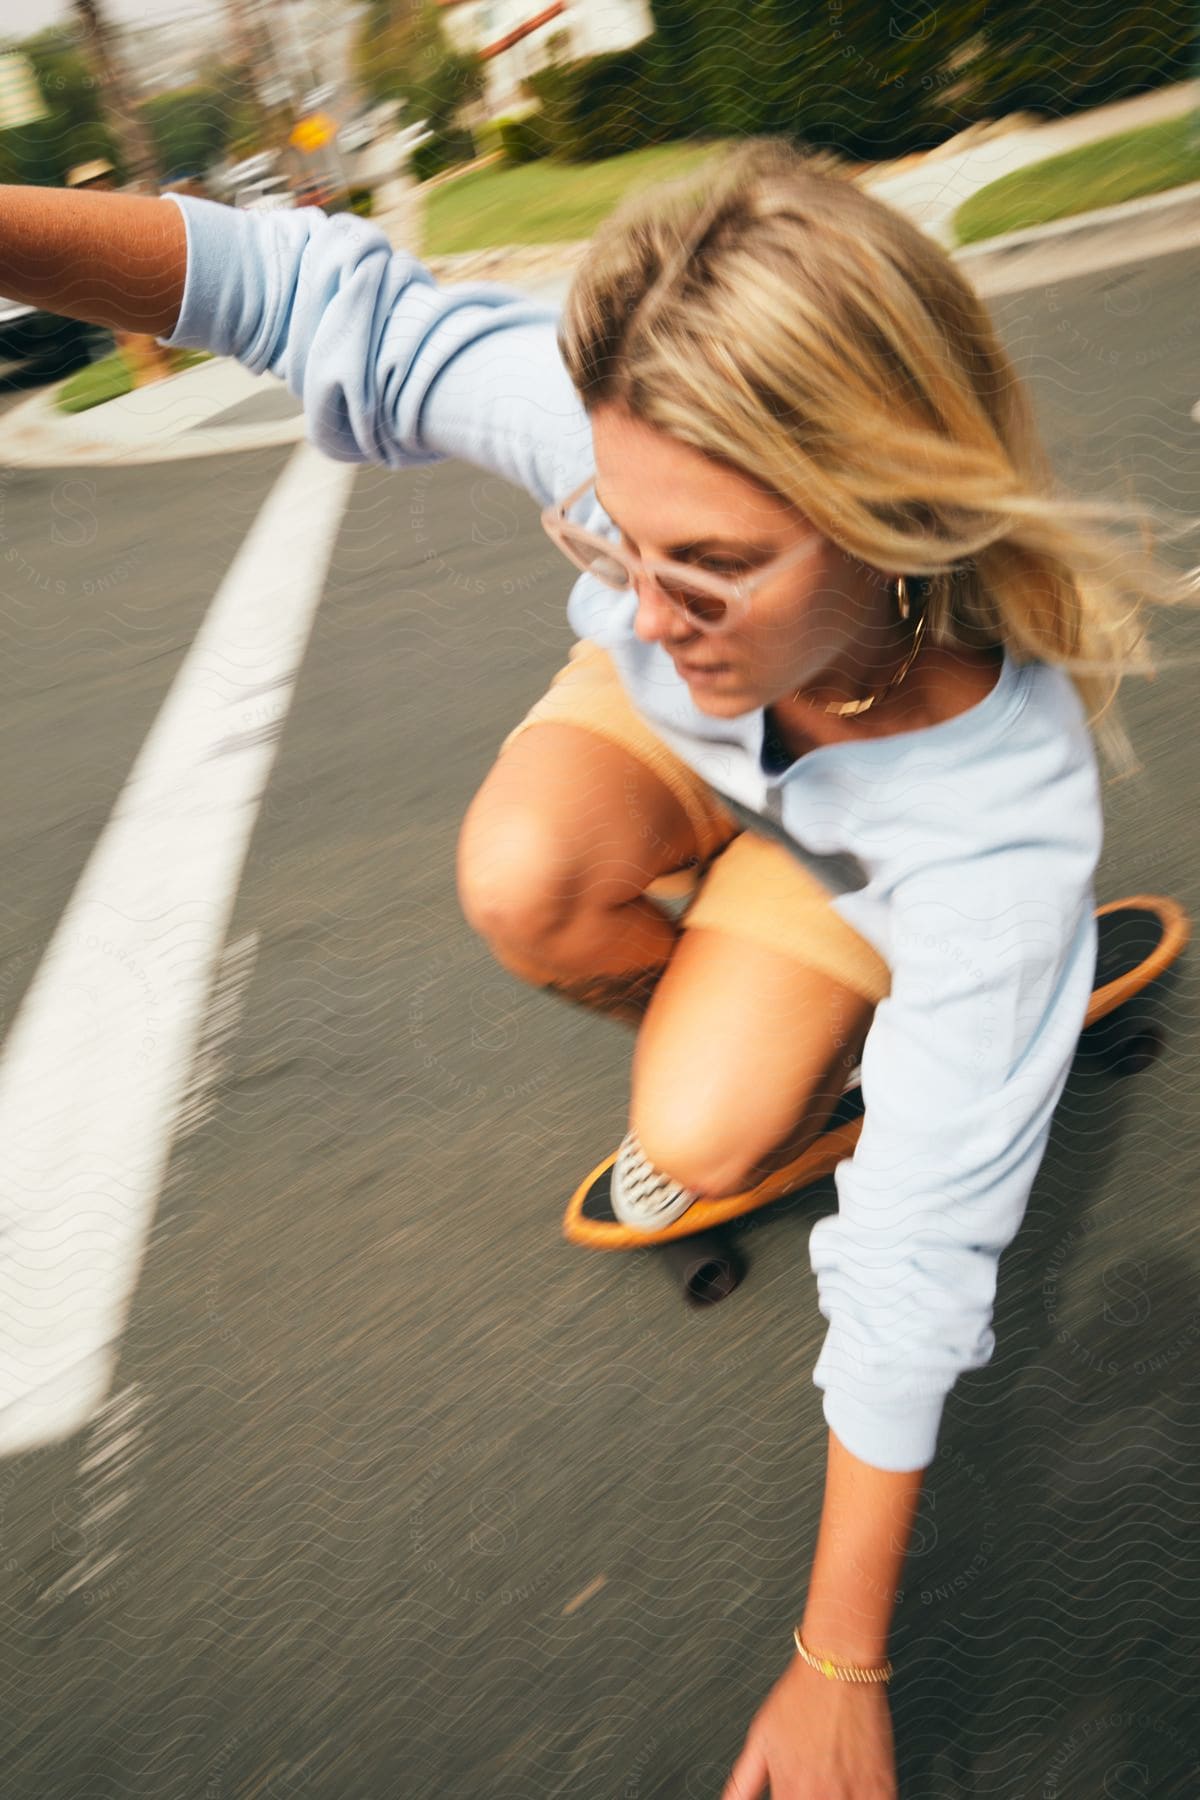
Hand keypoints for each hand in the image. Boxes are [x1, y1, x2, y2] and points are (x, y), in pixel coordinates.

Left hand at [722, 1652, 896, 1798]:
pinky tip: (856, 1794)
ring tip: (832, 1792)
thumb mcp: (760, 1738)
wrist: (838, 1665)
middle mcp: (821, 1795)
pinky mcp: (882, 1784)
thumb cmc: (800, 1696)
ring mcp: (854, 1793)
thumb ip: (743, 1782)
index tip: (795, 1799)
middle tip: (814, 1792)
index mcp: (790, 1791)